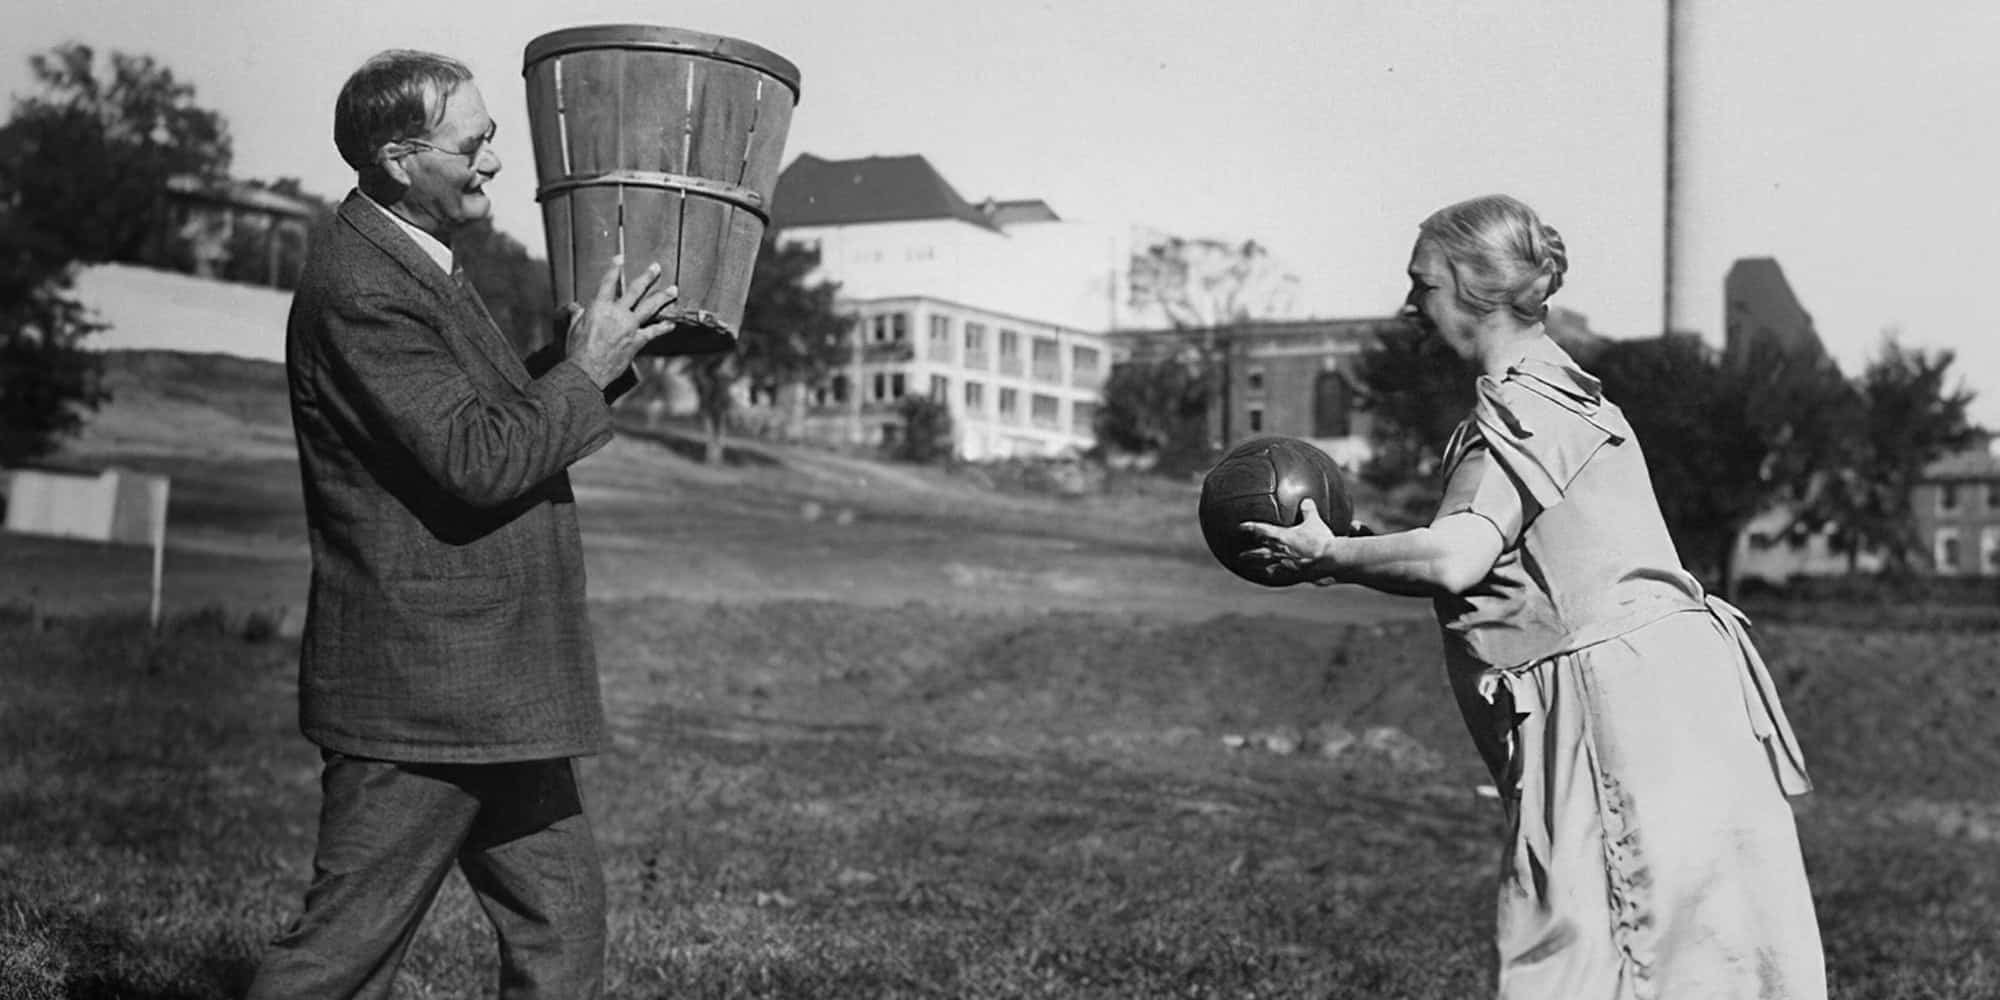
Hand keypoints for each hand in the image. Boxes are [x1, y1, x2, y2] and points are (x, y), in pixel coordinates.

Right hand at [562, 258, 679, 387]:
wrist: (587, 371)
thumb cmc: (577, 351)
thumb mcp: (574, 328)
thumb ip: (578, 315)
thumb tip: (577, 308)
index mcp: (599, 307)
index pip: (608, 283)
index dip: (614, 268)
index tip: (620, 258)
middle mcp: (617, 313)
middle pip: (635, 290)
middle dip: (647, 277)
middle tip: (656, 267)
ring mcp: (629, 326)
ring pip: (650, 307)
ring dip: (663, 297)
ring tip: (673, 289)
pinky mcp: (637, 341)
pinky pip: (653, 332)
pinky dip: (663, 327)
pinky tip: (672, 323)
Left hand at [1237, 497, 1340, 585]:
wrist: (1329, 560)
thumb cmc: (1321, 540)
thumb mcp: (1315, 522)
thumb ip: (1309, 510)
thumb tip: (1306, 501)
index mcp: (1281, 537)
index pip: (1262, 530)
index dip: (1250, 527)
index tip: (1241, 527)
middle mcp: (1280, 552)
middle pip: (1259, 553)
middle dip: (1249, 554)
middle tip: (1240, 556)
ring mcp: (1286, 565)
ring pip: (1268, 566)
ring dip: (1259, 567)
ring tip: (1253, 569)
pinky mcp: (1294, 575)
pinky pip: (1282, 575)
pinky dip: (1276, 574)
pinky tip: (1274, 576)